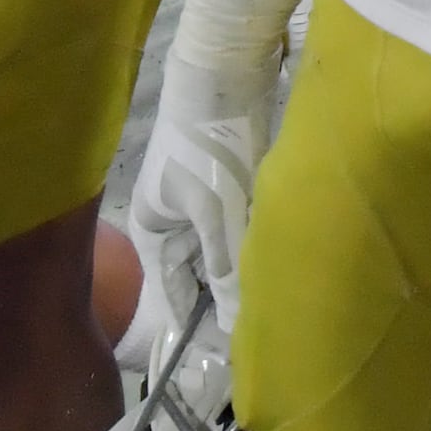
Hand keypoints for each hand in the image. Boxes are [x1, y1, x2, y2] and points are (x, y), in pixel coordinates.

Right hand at [127, 104, 268, 338]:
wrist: (227, 73)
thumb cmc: (211, 147)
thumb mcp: (217, 213)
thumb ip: (225, 270)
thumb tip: (232, 326)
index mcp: (152, 230)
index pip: (169, 292)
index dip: (194, 323)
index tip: (222, 357)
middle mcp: (171, 220)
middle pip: (198, 272)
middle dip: (224, 298)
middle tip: (260, 332)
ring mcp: (200, 200)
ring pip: (223, 250)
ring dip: (244, 270)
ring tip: (275, 304)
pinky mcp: (229, 183)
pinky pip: (240, 227)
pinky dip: (254, 242)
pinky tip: (278, 260)